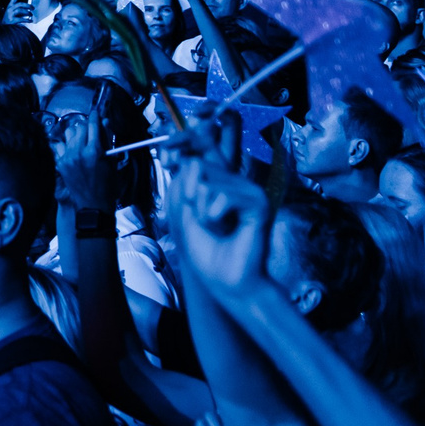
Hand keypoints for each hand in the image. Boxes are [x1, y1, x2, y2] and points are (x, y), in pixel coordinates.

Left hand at [54, 110, 112, 211]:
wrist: (93, 205)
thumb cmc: (107, 186)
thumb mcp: (112, 162)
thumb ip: (108, 140)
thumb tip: (105, 122)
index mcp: (95, 151)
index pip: (93, 124)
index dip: (95, 116)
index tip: (96, 113)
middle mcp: (79, 152)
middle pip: (79, 127)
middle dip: (86, 126)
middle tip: (91, 131)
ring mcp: (67, 157)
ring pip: (68, 133)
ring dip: (75, 134)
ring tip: (81, 141)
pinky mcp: (60, 164)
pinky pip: (58, 145)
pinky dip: (64, 145)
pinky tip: (70, 149)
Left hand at [171, 157, 271, 303]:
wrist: (226, 282)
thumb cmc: (207, 252)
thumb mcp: (183, 212)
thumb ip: (182, 182)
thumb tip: (182, 157)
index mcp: (218, 182)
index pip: (200, 145)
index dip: (179, 143)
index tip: (165, 159)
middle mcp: (235, 182)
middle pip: (197, 162)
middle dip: (186, 193)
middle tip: (199, 217)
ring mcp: (248, 190)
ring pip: (207, 180)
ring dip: (200, 210)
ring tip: (214, 227)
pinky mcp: (258, 202)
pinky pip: (221, 195)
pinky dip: (213, 215)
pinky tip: (224, 228)